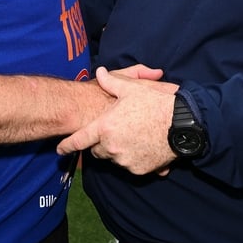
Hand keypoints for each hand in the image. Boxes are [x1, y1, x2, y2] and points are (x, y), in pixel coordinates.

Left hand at [57, 67, 178, 174]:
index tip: (60, 149)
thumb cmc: (155, 103)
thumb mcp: (131, 88)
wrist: (181, 123)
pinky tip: (143, 145)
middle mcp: (112, 147)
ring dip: (117, 150)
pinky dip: (133, 157)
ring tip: (132, 136)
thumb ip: (111, 82)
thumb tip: (100, 72)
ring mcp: (125, 160)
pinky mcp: (139, 170)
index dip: (67, 145)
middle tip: (114, 131)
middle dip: (101, 143)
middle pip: (97, 150)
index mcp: (105, 127)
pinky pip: (130, 165)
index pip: (79, 140)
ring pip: (114, 158)